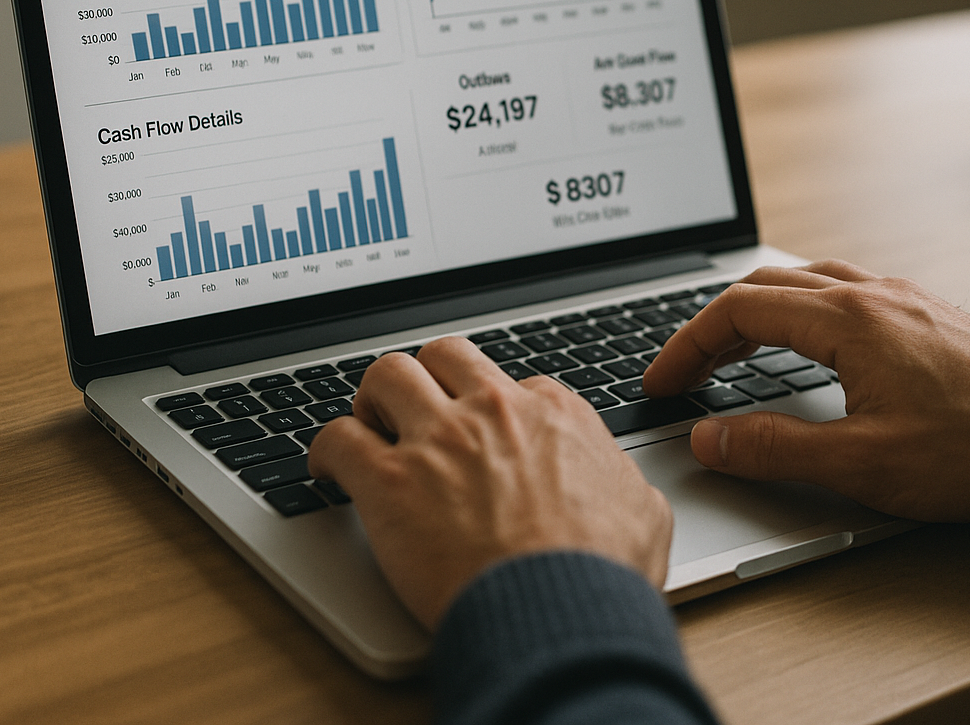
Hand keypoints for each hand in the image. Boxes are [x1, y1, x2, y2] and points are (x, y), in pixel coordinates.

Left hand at [307, 336, 672, 629]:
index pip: (507, 383)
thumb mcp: (643, 512)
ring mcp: (439, 440)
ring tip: (371, 423)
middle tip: (416, 407)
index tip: (479, 433)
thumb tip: (626, 488)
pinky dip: (327, 449)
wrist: (560, 615)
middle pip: (444, 354)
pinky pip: (339, 438)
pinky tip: (328, 468)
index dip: (489, 408)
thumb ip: (625, 484)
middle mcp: (492, 412)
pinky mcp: (391, 481)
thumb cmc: (602, 572)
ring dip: (374, 397)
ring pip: (388, 373)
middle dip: (427, 375)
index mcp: (551, 413)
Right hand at [643, 260, 969, 521]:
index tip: (662, 381)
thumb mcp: (866, 464)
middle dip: (711, 327)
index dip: (686, 345)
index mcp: (847, 320)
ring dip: (753, 311)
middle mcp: (870, 295)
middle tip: (685, 372)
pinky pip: (838, 290)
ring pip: (802, 281)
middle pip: (762, 287)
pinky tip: (803, 339)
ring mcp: (900, 299)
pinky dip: (796, 309)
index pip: (737, 310)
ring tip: (730, 352)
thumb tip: (707, 440)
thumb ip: (775, 450)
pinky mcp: (922, 313)